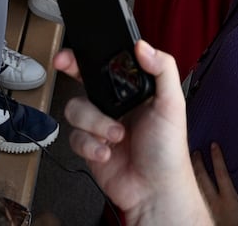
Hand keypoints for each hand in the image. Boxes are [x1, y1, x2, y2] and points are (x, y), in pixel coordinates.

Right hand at [56, 41, 209, 223]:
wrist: (155, 191)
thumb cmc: (168, 150)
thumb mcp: (172, 105)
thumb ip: (163, 70)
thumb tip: (143, 46)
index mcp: (133, 90)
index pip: (109, 63)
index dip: (92, 52)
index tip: (80, 47)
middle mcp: (114, 104)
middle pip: (84, 80)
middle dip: (72, 72)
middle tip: (65, 65)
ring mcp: (99, 124)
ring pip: (76, 108)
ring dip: (95, 123)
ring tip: (116, 136)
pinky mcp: (89, 145)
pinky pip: (74, 136)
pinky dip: (90, 145)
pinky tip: (107, 153)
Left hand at [194, 142, 237, 225]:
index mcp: (228, 201)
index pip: (221, 175)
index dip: (217, 159)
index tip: (213, 144)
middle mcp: (214, 204)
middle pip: (202, 179)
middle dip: (198, 163)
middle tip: (195, 150)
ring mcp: (206, 210)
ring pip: (196, 188)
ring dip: (192, 174)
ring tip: (191, 162)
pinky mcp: (202, 216)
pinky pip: (195, 198)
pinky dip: (191, 187)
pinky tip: (188, 182)